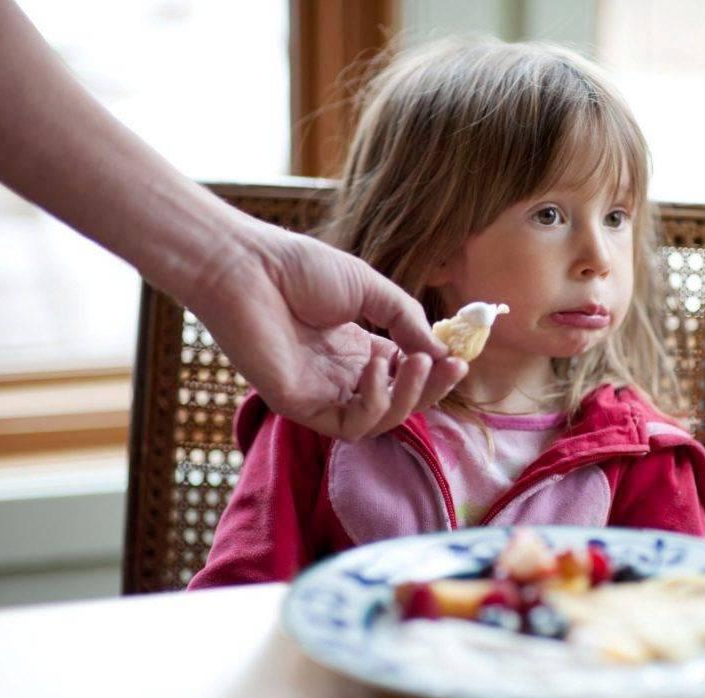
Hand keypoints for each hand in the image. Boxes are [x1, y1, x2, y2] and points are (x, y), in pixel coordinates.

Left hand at [189, 219, 467, 438]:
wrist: (246, 266)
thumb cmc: (298, 269)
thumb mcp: (369, 288)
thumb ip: (406, 320)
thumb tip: (443, 351)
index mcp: (356, 348)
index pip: (404, 375)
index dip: (434, 370)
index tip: (458, 357)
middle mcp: (341, 376)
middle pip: (399, 402)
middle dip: (431, 388)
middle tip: (452, 367)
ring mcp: (321, 394)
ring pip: (380, 420)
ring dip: (409, 396)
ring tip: (418, 363)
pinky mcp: (300, 407)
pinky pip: (350, 424)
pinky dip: (374, 402)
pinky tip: (375, 366)